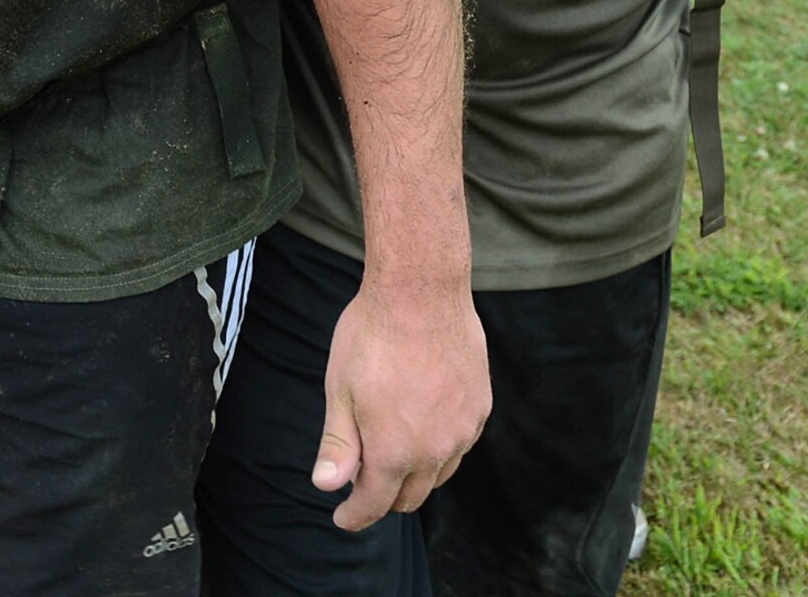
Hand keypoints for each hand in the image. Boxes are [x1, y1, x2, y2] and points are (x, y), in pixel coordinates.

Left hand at [315, 279, 489, 528]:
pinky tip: (426, 427)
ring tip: (393, 454)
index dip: (354, 515)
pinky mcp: (480, 406)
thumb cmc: (373, 335)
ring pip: (438, 473)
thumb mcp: (341, 388)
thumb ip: (338, 443)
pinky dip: (440, 447)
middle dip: (384, 497)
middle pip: (410, 496)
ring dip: (414, 474)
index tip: (341, 516)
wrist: (421, 290)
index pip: (375, 504)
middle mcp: (434, 450)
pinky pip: (460, 444)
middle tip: (362, 480)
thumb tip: (327, 486)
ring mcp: (462, 430)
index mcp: (394, 452)